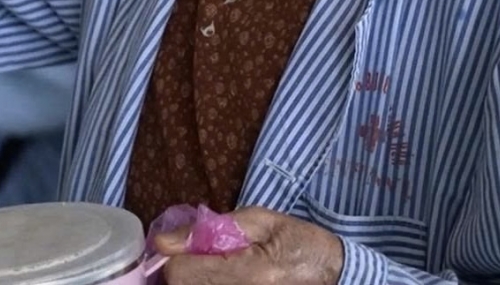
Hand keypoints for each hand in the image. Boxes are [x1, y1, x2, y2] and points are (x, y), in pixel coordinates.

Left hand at [157, 207, 343, 284]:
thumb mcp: (260, 221)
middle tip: (199, 255)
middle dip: (183, 268)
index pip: (182, 273)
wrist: (336, 275)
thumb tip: (164, 241)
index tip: (183, 244)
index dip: (175, 255)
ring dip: (194, 278)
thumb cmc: (300, 242)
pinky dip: (207, 283)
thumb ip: (211, 229)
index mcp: (249, 272)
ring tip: (212, 265)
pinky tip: (221, 276)